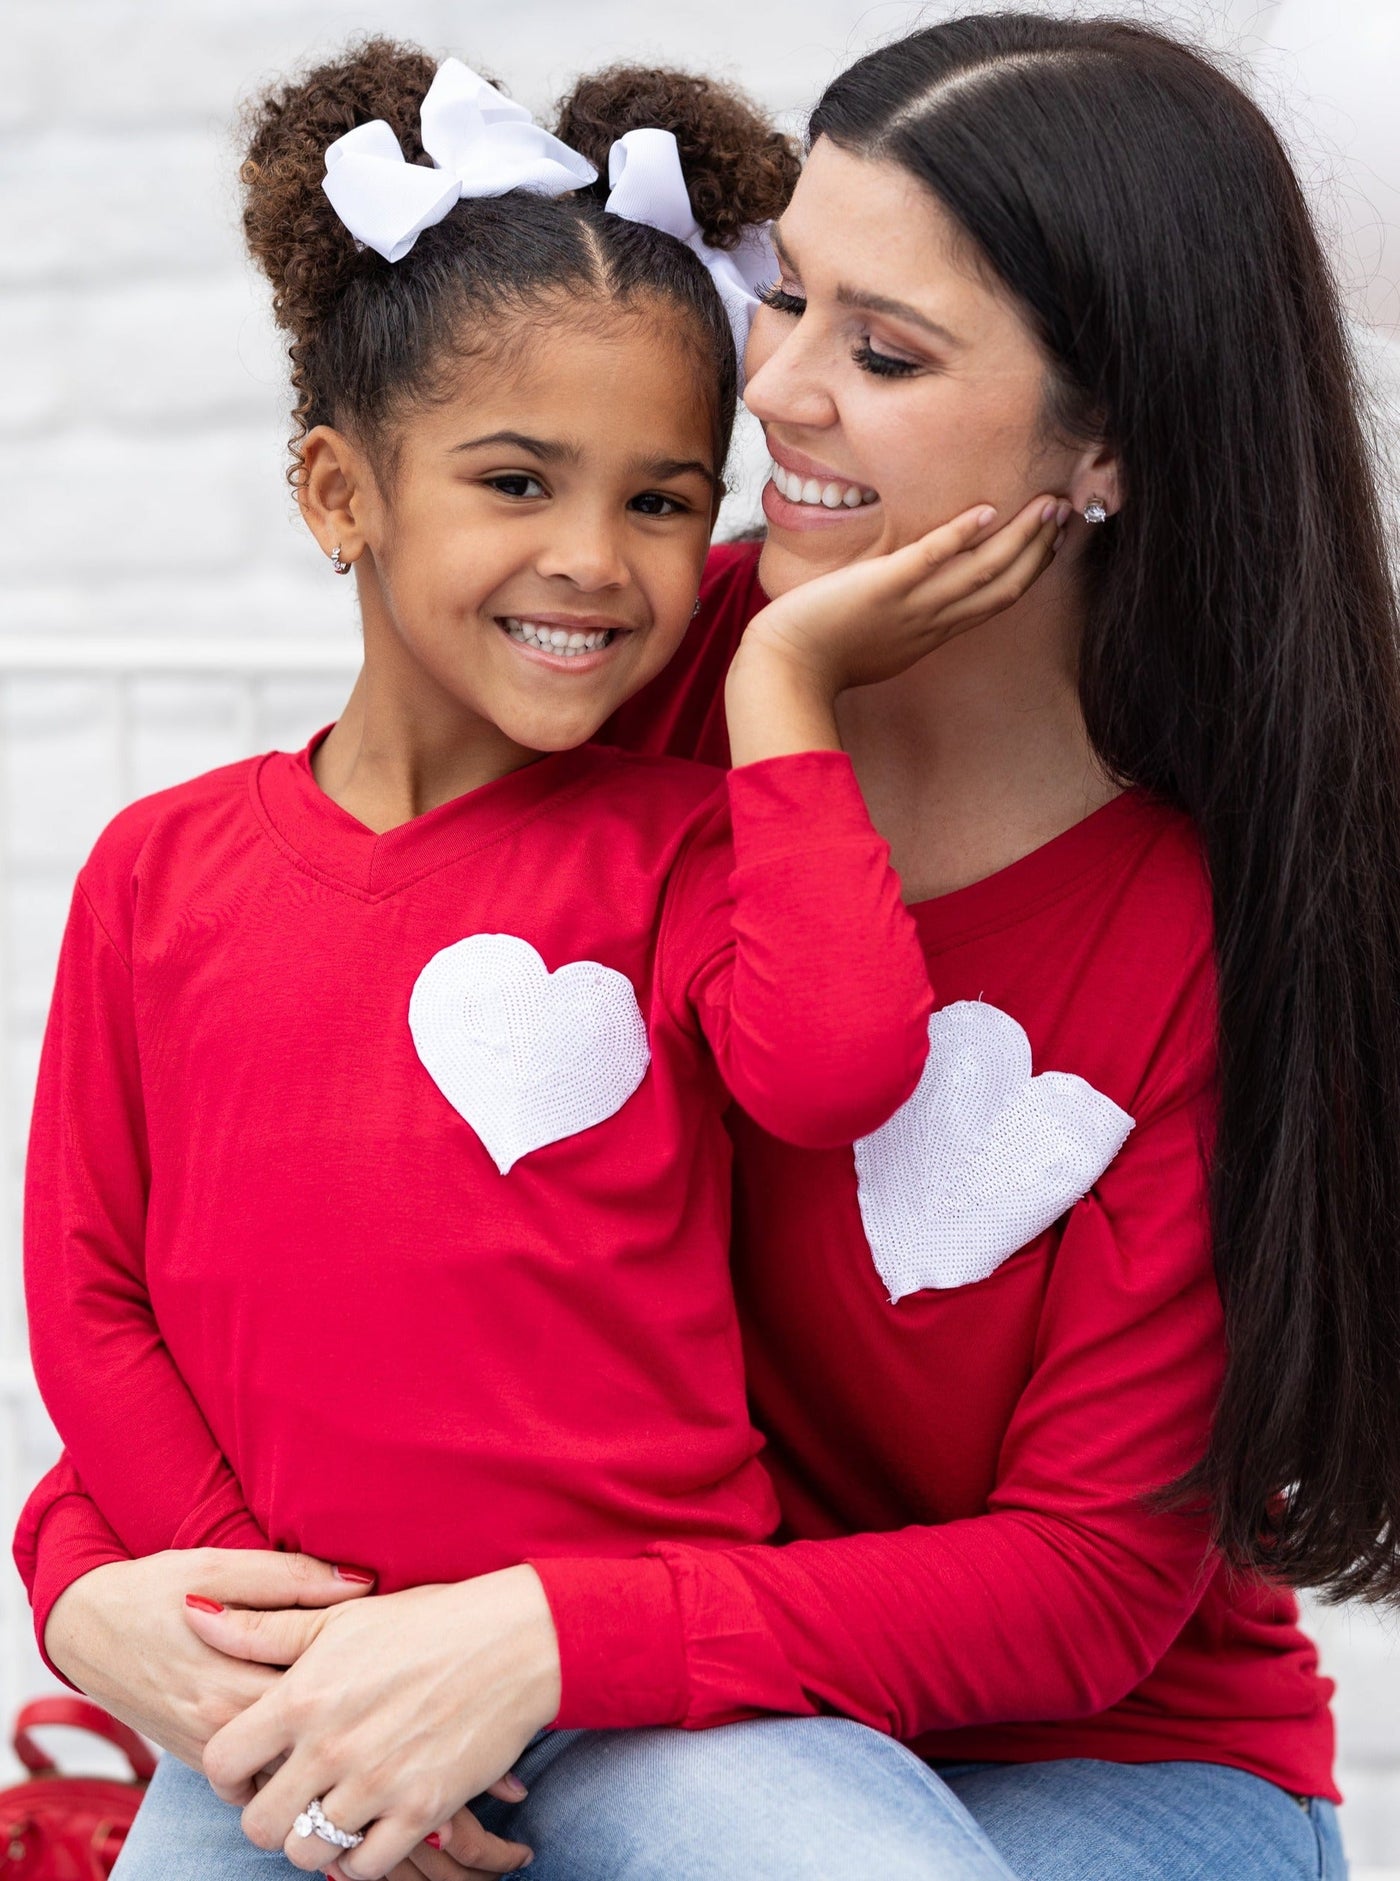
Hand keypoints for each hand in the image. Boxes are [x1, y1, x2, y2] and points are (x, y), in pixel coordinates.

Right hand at [44, 1549, 374, 1769]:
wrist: (84, 1630)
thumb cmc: (156, 1589)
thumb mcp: (222, 1567)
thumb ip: (294, 1579)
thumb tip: (363, 1581)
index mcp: (235, 1676)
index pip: (322, 1690)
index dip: (364, 1672)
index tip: (389, 1650)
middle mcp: (221, 1725)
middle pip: (308, 1736)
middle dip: (348, 1713)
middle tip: (381, 1683)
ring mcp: (208, 1749)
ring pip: (286, 1766)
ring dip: (316, 1742)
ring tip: (351, 1708)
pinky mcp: (197, 1760)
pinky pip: (256, 1776)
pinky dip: (284, 1758)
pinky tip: (306, 1728)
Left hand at [185, 1566, 559, 1877]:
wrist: (513, 1641)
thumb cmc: (424, 1623)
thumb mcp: (339, 1618)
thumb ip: (262, 1629)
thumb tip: (191, 1614)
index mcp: (303, 1694)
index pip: (222, 1763)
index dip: (228, 1776)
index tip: (251, 1770)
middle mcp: (332, 1745)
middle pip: (259, 1826)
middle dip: (269, 1816)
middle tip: (294, 1795)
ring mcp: (377, 1783)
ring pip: (308, 1853)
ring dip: (316, 1838)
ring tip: (335, 1808)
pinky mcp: (422, 1809)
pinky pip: (364, 1868)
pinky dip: (360, 1857)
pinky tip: (370, 1825)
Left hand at [725, 495, 1067, 764]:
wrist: (784, 671)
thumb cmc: (819, 655)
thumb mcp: (876, 638)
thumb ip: (901, 617)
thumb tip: (908, 595)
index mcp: (932, 632)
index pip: (995, 599)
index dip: (1029, 568)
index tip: (1051, 540)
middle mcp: (931, 621)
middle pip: (1003, 585)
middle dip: (1039, 549)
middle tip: (1068, 512)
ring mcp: (910, 606)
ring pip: (980, 571)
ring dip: (1019, 537)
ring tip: (1048, 505)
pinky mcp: (882, 588)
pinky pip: (929, 558)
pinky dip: (960, 536)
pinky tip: (986, 511)